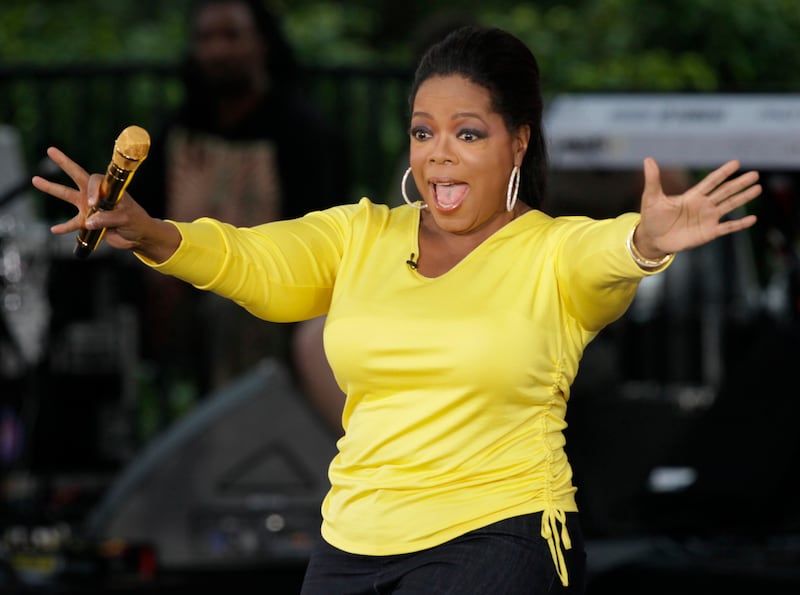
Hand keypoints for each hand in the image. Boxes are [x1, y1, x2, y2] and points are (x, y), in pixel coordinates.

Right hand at [31, 146, 179, 261]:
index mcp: (108, 189)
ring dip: (51, 188)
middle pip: (77, 175)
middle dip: (64, 163)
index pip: (94, 181)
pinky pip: (72, 224)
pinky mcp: (87, 223)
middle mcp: (96, 195)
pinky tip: (54, 229)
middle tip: (51, 150)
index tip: (92, 203)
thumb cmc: (136, 221)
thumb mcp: (126, 218)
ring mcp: (89, 207)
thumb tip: (89, 222)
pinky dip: (63, 227)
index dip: (92, 191)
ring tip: (35, 180)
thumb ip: (108, 219)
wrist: (138, 236)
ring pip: (67, 195)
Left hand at [634, 157, 760, 258]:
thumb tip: (648, 159)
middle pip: (725, 191)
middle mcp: (703, 205)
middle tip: (755, 174)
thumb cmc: (652, 218)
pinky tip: (752, 219)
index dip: (722, 173)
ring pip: (729, 206)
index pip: (711, 181)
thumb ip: (653, 180)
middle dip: (739, 183)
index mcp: (692, 196)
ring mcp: (707, 219)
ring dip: (743, 198)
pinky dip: (739, 224)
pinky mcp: (708, 233)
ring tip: (757, 189)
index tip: (736, 163)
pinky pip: (727, 227)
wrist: (652, 239)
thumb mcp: (652, 198)